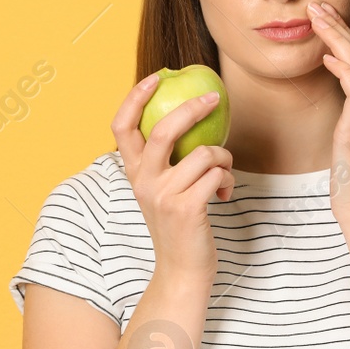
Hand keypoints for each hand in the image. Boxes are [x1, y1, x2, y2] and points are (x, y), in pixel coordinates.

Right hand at [112, 71, 234, 283]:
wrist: (182, 270)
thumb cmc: (178, 225)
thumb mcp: (161, 190)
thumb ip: (165, 161)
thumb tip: (187, 116)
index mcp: (133, 173)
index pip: (121, 126)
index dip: (135, 96)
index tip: (157, 78)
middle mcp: (143, 181)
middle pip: (164, 128)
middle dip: (193, 108)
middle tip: (213, 99)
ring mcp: (164, 195)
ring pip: (204, 153)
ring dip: (223, 160)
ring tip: (223, 175)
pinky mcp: (187, 208)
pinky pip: (217, 175)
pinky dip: (228, 181)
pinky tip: (224, 194)